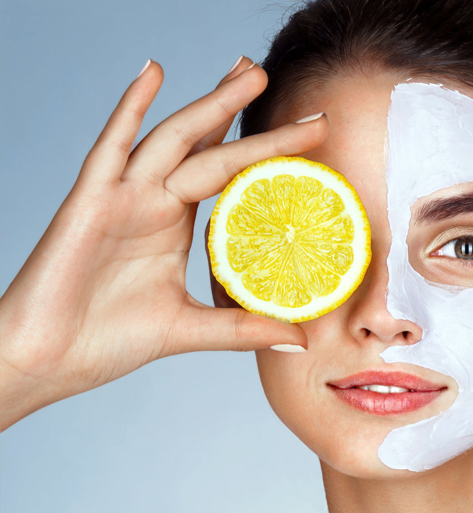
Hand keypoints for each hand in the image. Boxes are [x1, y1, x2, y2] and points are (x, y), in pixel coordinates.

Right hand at [0, 57, 328, 429]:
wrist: (47, 361)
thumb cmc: (107, 339)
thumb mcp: (190, 327)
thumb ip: (242, 327)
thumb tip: (300, 338)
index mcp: (174, 221)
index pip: (226, 172)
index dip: (262, 149)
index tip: (304, 130)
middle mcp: (152, 200)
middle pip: (206, 144)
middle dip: (239, 108)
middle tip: (268, 73)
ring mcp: (122, 196)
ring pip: (174, 138)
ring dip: (211, 103)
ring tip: (248, 72)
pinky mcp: (89, 202)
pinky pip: (111, 147)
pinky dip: (130, 108)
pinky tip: (153, 72)